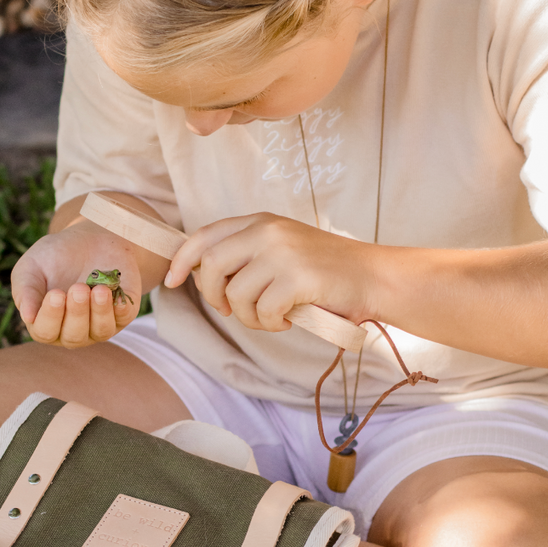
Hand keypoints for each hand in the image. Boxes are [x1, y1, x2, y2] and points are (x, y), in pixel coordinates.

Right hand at [11, 225, 140, 346]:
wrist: (90, 239)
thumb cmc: (55, 256)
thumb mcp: (32, 267)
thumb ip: (25, 291)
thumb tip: (27, 317)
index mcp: (46, 322)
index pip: (45, 332)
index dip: (50, 317)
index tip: (56, 294)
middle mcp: (73, 330)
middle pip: (74, 336)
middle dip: (76, 313)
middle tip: (77, 288)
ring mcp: (99, 324)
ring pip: (101, 331)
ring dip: (99, 312)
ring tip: (97, 289)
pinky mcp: (123, 313)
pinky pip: (123, 318)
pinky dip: (120, 308)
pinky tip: (113, 292)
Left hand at [165, 213, 370, 330]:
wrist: (374, 277)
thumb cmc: (327, 272)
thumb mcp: (283, 251)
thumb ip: (248, 256)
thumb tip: (204, 276)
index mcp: (261, 222)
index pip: (205, 235)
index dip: (182, 260)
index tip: (172, 280)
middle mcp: (268, 231)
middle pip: (211, 265)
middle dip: (213, 296)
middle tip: (232, 310)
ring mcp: (282, 253)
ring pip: (236, 294)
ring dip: (249, 318)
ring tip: (272, 317)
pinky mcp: (297, 277)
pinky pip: (262, 311)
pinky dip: (271, 324)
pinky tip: (289, 319)